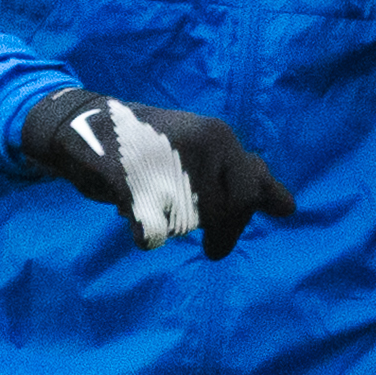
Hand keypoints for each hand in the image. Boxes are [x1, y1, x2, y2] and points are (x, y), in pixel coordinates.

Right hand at [31, 87, 297, 258]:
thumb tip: (291, 209)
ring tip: (154, 200)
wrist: (85, 126)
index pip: (251, 193)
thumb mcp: (207, 152)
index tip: (222, 239)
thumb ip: (245, 176)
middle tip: (210, 248)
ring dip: (172, 223)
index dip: (240, 220)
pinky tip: (139, 221)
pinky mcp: (133, 182)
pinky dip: (147, 234)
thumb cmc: (154, 147)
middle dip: (221, 233)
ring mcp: (169, 160)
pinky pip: (153, 232)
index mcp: (222, 137)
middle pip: (228, 212)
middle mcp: (203, 144)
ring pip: (188, 224)